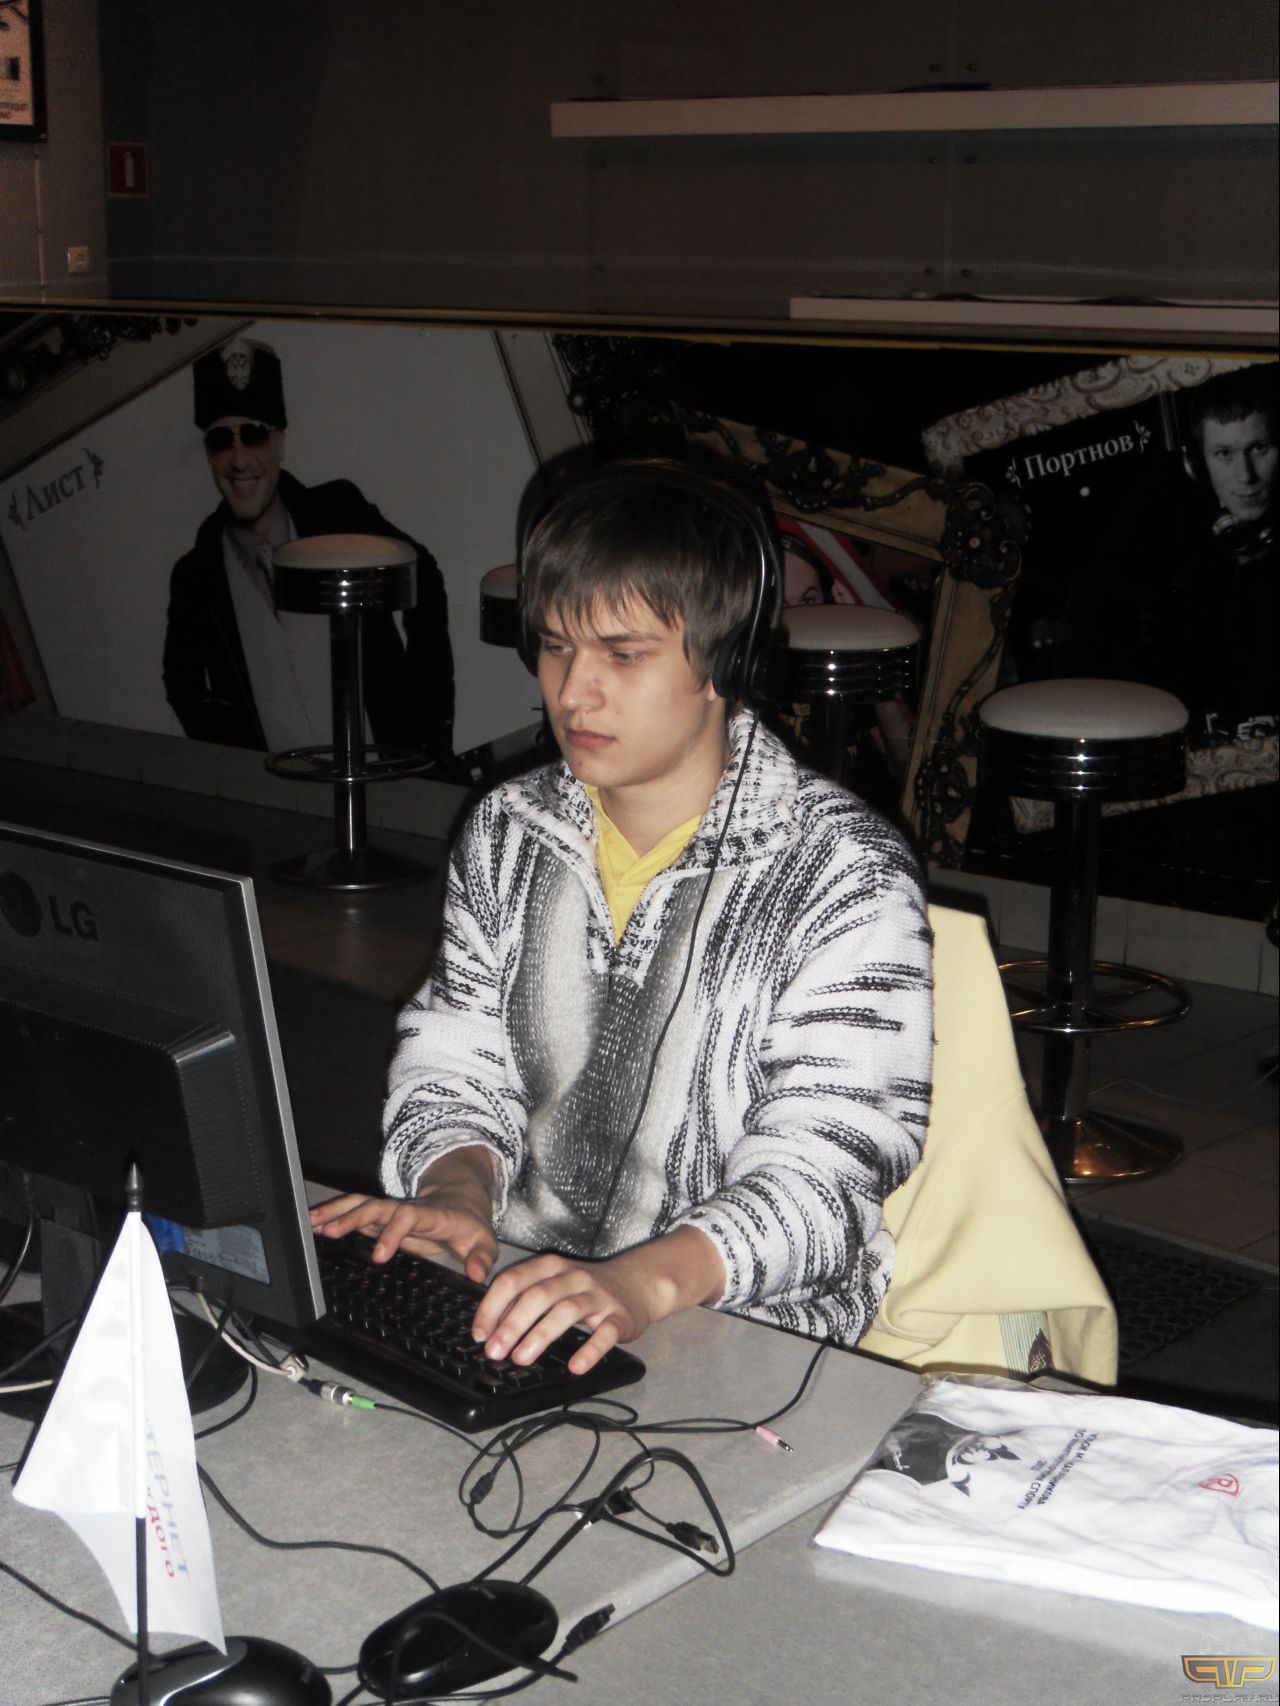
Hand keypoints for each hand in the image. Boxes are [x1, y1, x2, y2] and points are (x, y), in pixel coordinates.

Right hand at [309, 1147, 497, 1283]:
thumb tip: (478, 1275)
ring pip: (359, 1205)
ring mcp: (389, 1211)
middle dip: (352, 1218)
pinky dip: (332, 1214)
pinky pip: (353, 1211)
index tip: (379, 1255)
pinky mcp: (379, 1217)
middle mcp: (404, 1208)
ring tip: (310, 1222)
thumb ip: (482, 1258)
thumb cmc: (468, 1223)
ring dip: (335, 1211)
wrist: (460, 1199)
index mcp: (429, 1214)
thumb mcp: (484, 1240)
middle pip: (375, 1207)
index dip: (392, 1233)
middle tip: (330, 1232)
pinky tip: (312, 1224)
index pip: (407, 1217)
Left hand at [472, 1227, 724, 1375]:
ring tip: (522, 1359)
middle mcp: (573, 1277)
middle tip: (494, 1351)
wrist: (638, 1283)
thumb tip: (488, 1327)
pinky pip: (604, 1334)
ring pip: (566, 1311)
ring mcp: (597, 1296)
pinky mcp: (619, 1317)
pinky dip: (589, 1350)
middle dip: (512, 1324)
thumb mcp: (554, 1285)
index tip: (478, 1334)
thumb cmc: (586, 1289)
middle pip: (537, 1295)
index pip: (514, 1280)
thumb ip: (524, 1299)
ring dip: (541, 1335)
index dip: (492, 1307)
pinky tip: (575, 1367)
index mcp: (550, 1267)